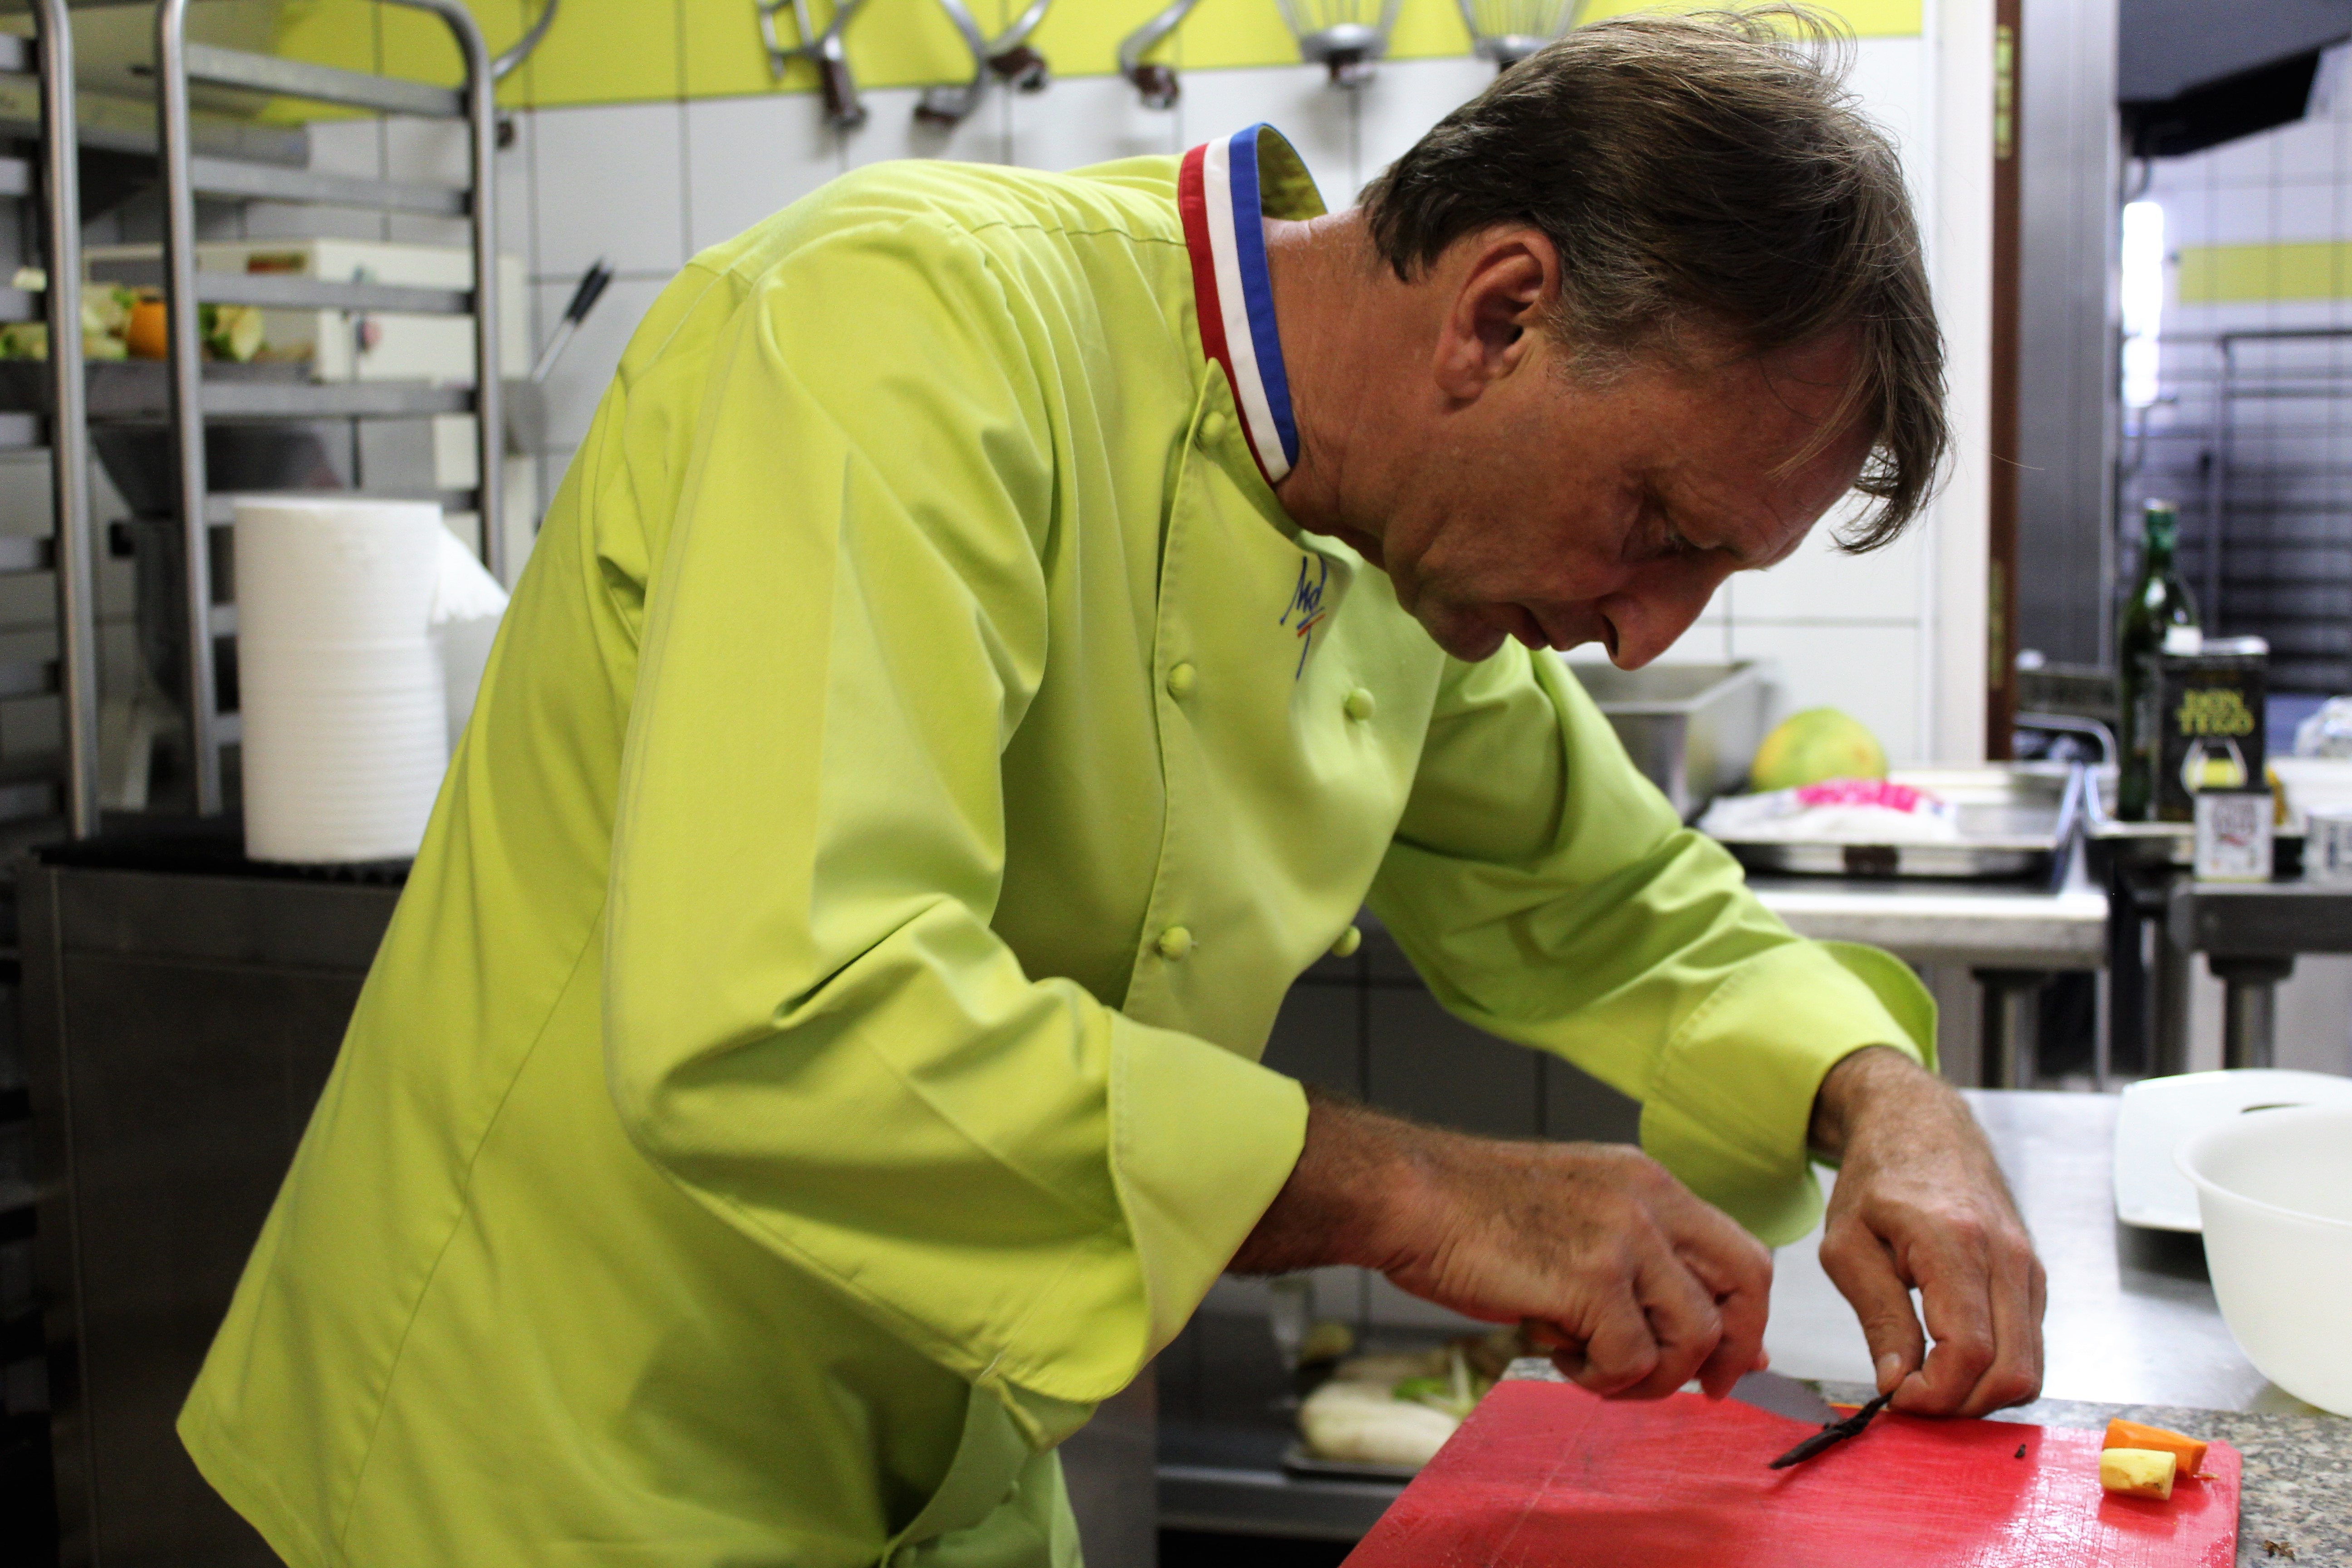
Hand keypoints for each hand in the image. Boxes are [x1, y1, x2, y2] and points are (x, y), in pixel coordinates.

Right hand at [1229, 1091, 1771, 1400]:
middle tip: (1697, 1389)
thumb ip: (1635, 1252)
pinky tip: (1558, 1357)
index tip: (1724, 1361)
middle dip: (1728, 1353)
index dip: (1746, 1316)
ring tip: (1593, 1368)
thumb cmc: (1473, 1210)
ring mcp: (1622, 1237)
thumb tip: (1686, 1324)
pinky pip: (1631, 1359)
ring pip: (1692, 1335)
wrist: (1410, 1196)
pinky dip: (1600, 1378)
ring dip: (1649, 1375)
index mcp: (1648, 1181)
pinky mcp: (1589, 1278)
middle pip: (1744, 1286)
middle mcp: (1648, 1201)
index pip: (1740, 1251)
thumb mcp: (1577, 1211)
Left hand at [1809, 1047, 2046, 1416]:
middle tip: (1912, 1397)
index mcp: (1955, 1242)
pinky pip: (2030, 1347)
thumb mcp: (1847, 1245)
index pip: (1969, 1350)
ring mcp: (2028, 1267)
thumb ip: (1877, 1316)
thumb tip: (1897, 1382)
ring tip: (1929, 1380)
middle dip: (1961, 1405)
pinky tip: (1950, 1359)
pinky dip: (1995, 1370)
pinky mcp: (2034, 1277)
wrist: (1921, 1127)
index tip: (1897, 1397)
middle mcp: (2007, 1257)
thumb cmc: (1877, 1179)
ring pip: (2030, 1368)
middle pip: (2012, 1372)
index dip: (1936, 1394)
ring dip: (1980, 1393)